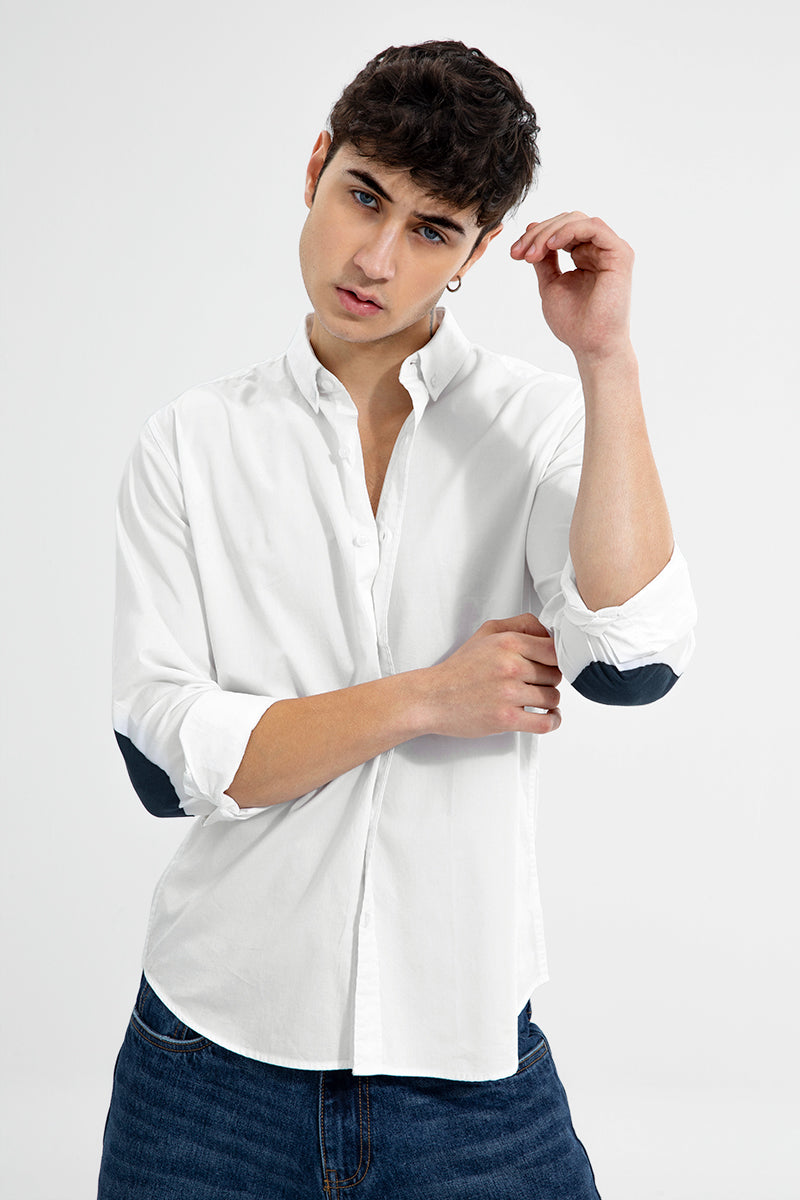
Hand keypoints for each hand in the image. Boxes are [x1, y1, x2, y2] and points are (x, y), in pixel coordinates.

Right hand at [423, 613, 561, 737]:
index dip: (557, 658)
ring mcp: (509, 694)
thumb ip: (521, 624)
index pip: (554, 649)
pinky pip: (545, 722)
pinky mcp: (506, 719)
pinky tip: (549, 717)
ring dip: (549, 701)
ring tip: (536, 699)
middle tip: (536, 682)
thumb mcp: (487, 633)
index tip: (552, 665)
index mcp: (508, 643)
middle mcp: (510, 666)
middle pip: (555, 675)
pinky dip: (553, 721)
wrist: (432, 697)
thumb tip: (549, 632)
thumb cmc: (459, 668)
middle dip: (549, 680)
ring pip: (552, 698)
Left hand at [510, 212, 634, 364]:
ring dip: (549, 232)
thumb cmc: (574, 323)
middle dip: (538, 233)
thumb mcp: (550, 284)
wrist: (591, 345)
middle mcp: (599, 250)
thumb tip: (531, 229)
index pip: (560, 231)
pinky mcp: (620, 254)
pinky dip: (568, 231)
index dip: (535, 236)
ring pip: (577, 220)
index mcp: (585, 256)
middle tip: (519, 253)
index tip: (514, 254)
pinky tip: (551, 246)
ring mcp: (611, 250)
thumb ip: (543, 259)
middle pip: (567, 221)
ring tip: (532, 254)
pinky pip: (593, 227)